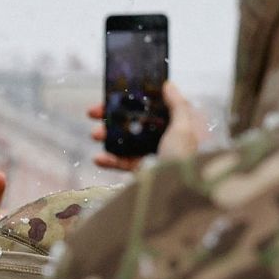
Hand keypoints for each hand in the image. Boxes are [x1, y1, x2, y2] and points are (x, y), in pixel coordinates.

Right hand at [88, 81, 208, 171]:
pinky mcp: (144, 171)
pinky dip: (110, 160)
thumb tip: (168, 85)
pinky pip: (124, 163)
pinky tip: (98, 158)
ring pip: (127, 141)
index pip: (153, 106)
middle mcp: (166, 137)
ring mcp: (154, 154)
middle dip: (112, 117)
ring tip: (94, 135)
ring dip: (108, 137)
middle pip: (135, 121)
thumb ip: (177, 106)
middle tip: (92, 112)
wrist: (179, 192)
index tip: (115, 94)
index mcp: (178, 124)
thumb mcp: (185, 127)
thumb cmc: (186, 158)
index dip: (134, 99)